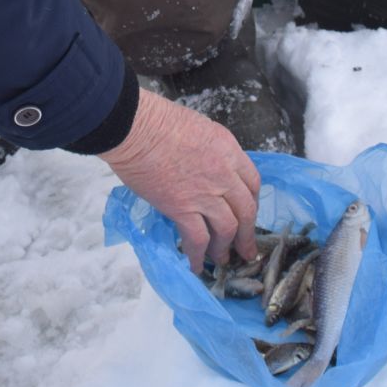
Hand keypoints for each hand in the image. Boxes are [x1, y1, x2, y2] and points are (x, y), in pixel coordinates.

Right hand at [101, 89, 260, 268]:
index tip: (247, 214)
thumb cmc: (156, 120)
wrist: (135, 126)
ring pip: (227, 229)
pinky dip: (198, 256)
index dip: (251, 202)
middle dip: (247, 233)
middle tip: (246, 249)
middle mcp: (224, 173)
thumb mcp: (197, 128)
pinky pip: (198, 239)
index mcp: (229, 149)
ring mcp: (205, 193)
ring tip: (222, 260)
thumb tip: (202, 170)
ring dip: (226, 248)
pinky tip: (195, 266)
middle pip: (246, 210)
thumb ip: (208, 152)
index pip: (252, 182)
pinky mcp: (183, 208)